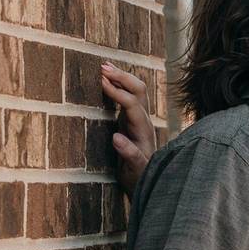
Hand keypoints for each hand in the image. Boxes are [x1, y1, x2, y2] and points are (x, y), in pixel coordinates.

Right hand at [101, 62, 155, 196]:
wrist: (146, 182)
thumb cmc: (140, 178)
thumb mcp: (134, 171)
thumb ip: (130, 155)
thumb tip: (116, 138)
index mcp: (143, 131)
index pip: (132, 104)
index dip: (117, 92)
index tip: (101, 81)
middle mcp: (143, 122)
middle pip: (139, 90)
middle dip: (122, 77)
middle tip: (102, 67)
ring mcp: (139, 120)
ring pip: (135, 91)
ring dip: (121, 78)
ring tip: (104, 67)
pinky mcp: (132, 122)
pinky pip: (128, 98)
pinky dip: (117, 87)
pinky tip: (107, 81)